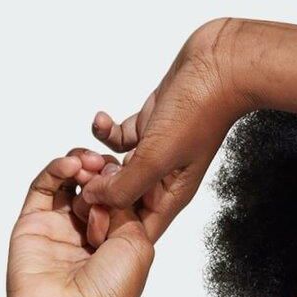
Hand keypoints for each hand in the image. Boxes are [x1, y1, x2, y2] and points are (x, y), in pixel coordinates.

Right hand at [4, 148, 162, 296]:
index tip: (130, 175)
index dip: (126, 182)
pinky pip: (44, 186)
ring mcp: (60, 229)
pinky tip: (71, 165)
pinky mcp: (33, 223)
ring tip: (89, 165)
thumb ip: (128, 207)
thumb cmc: (107, 295)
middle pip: (96, 186)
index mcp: (118, 245)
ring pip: (70, 181)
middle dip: (103, 172)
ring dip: (81, 165)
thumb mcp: (137, 246)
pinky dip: (57, 168)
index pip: (123, 198)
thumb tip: (110, 184)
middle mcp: (89, 236)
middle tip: (105, 169)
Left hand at [75, 19, 243, 236]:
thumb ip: (124, 185)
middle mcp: (163, 180)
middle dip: (98, 192)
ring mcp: (155, 154)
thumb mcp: (156, 159)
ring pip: (116, 170)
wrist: (217, 67)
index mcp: (170, 197)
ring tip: (86, 153)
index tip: (89, 212)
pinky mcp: (149, 128)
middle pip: (123, 201)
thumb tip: (94, 199)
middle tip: (80, 177)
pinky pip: (118, 140)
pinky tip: (101, 120)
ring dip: (97, 163)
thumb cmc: (199, 113)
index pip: (138, 229)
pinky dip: (105, 133)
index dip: (112, 227)